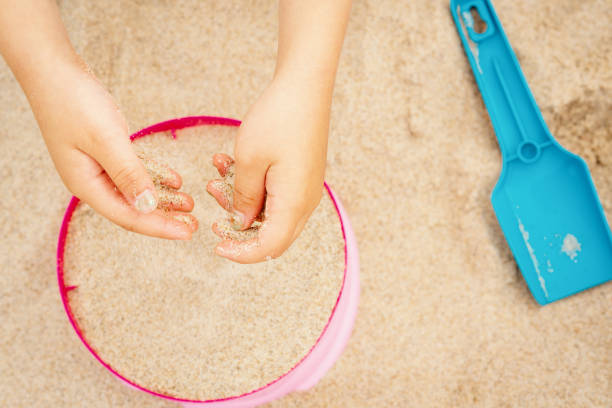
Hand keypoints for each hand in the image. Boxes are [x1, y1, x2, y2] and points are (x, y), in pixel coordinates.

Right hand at [35, 63, 196, 238]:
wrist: (52, 69)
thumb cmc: (73, 102)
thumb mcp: (106, 140)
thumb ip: (128, 174)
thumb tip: (147, 206)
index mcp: (86, 184)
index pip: (129, 216)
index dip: (159, 227)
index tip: (187, 233)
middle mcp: (90, 180)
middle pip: (132, 208)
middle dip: (164, 217)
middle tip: (194, 223)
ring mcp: (96, 166)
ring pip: (134, 191)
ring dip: (162, 198)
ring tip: (189, 203)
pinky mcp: (104, 151)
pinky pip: (133, 172)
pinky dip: (154, 176)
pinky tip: (174, 180)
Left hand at [207, 76, 329, 261]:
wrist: (305, 87)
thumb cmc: (278, 119)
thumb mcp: (248, 160)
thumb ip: (242, 197)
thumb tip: (239, 222)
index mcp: (293, 203)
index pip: (268, 247)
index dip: (241, 253)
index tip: (216, 246)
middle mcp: (305, 202)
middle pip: (271, 235)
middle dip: (238, 228)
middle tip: (213, 211)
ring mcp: (305, 189)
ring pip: (270, 213)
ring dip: (240, 202)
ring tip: (214, 177)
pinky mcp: (301, 176)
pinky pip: (275, 194)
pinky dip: (251, 187)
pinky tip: (228, 164)